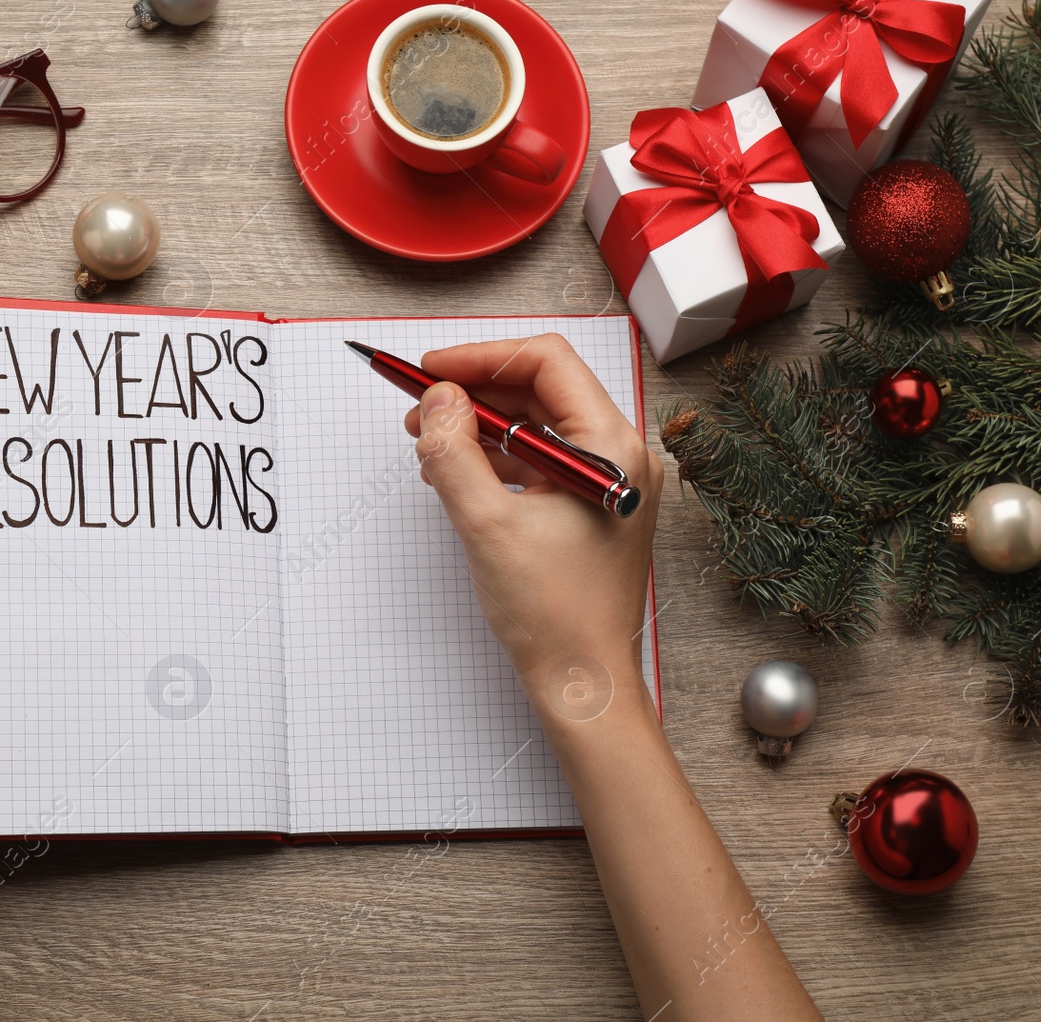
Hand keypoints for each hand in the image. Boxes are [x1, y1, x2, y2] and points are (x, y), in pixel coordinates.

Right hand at [404, 334, 661, 716]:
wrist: (583, 681)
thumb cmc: (555, 616)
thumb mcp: (487, 525)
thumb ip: (455, 453)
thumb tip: (438, 399)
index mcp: (612, 448)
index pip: (547, 363)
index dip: (481, 358)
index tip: (431, 371)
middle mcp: (619, 455)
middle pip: (541, 389)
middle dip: (475, 392)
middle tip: (421, 408)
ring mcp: (606, 481)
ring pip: (536, 424)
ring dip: (480, 426)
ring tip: (430, 443)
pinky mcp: (590, 505)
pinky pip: (539, 460)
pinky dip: (496, 458)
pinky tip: (456, 472)